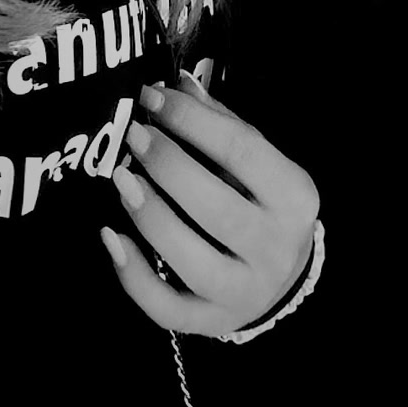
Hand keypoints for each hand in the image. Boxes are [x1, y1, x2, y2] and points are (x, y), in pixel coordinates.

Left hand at [101, 71, 319, 336]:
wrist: (283, 272)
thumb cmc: (261, 200)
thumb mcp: (257, 159)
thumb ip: (220, 123)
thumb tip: (178, 83)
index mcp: (295, 198)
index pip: (241, 152)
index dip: (192, 121)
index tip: (152, 96)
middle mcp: (276, 249)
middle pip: (215, 207)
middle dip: (167, 165)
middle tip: (134, 135)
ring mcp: (246, 293)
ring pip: (191, 261)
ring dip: (150, 216)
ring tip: (121, 178)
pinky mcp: (212, 322)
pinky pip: (167, 307)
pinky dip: (134, 276)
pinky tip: (112, 236)